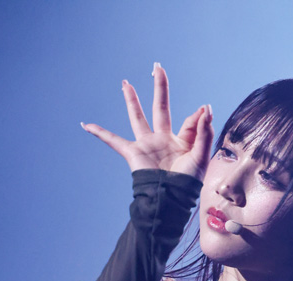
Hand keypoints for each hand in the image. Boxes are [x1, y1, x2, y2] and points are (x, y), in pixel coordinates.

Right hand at [81, 63, 212, 179]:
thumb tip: (206, 108)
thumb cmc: (187, 183)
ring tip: (126, 84)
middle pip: (160, 108)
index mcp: (182, 143)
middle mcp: (164, 141)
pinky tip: (87, 125)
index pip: (190, 123)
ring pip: (138, 117)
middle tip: (157, 68)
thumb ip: (203, 132)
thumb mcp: (201, 156)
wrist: (170, 200)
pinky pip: (113, 141)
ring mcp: (148, 145)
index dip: (198, 117)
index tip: (203, 111)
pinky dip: (100, 133)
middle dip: (159, 88)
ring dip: (132, 100)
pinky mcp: (133, 153)